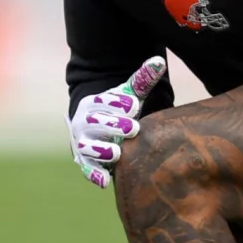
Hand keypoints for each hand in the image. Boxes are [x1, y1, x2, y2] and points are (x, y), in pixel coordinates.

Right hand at [68, 56, 165, 188]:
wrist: (96, 129)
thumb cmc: (117, 111)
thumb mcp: (129, 95)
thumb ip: (142, 80)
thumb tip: (159, 62)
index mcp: (94, 103)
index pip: (102, 102)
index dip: (116, 103)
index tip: (133, 105)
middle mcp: (84, 123)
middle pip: (95, 123)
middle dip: (113, 125)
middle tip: (133, 128)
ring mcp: (84, 143)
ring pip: (88, 147)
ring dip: (103, 150)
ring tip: (118, 152)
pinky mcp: (86, 163)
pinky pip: (87, 169)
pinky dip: (94, 175)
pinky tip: (105, 181)